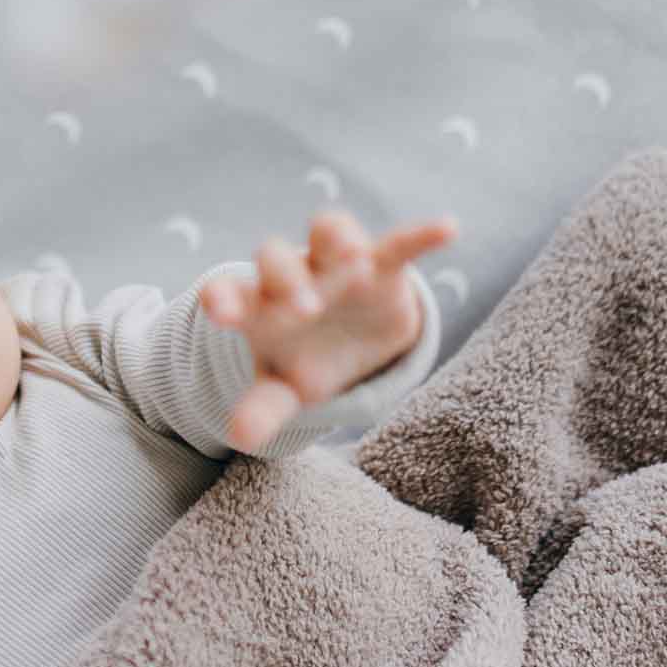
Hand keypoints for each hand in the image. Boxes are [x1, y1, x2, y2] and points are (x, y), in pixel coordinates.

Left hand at [200, 209, 457, 453]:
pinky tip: (447, 229)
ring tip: (354, 261)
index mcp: (258, 306)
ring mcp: (335, 265)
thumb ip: (263, 408)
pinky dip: (420, 236)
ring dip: (339, 242)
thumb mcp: (283, 388)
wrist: (349, 344)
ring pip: (328, 231)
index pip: (229, 292)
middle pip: (277, 260)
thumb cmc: (304, 361)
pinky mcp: (381, 264)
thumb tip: (237, 437)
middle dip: (288, 280)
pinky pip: (399, 243)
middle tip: (304, 311)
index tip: (219, 313)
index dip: (222, 298)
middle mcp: (293, 275)